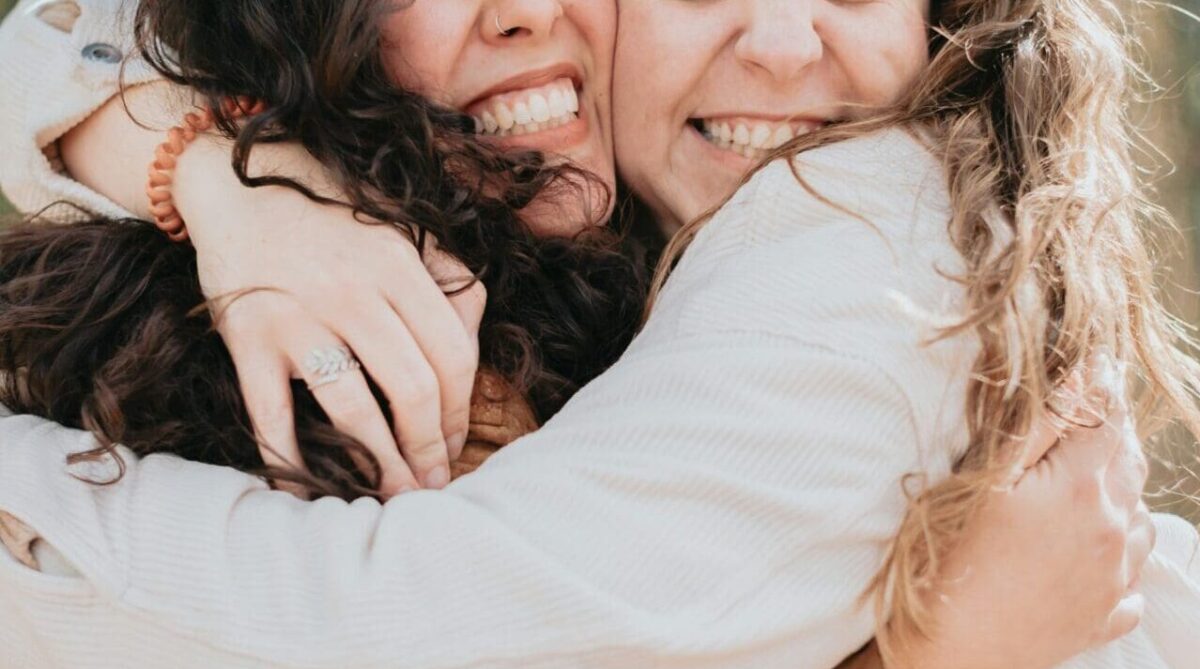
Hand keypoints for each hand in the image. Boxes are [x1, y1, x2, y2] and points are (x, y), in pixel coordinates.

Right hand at [174, 139, 485, 496]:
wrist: (234, 184)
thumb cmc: (330, 214)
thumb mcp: (401, 231)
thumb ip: (446, 282)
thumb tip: (472, 346)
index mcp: (398, 266)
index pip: (451, 356)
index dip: (461, 410)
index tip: (457, 440)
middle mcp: (352, 293)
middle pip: (412, 389)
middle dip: (430, 446)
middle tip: (434, 481)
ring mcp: (296, 319)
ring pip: (352, 411)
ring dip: (380, 466)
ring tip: (396, 497)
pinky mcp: (247, 340)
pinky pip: (272, 416)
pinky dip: (290, 463)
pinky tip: (309, 494)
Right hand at [896, 355, 1152, 668]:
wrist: (954, 648)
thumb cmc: (955, 558)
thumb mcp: (988, 478)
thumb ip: (1040, 423)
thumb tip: (1082, 373)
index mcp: (1084, 488)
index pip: (1111, 418)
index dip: (1102, 389)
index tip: (1094, 369)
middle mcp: (1115, 529)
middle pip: (1131, 464)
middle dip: (1109, 437)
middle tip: (1077, 427)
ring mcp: (1116, 577)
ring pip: (1141, 518)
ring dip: (1120, 495)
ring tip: (1078, 492)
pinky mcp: (1107, 614)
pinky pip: (1133, 575)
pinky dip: (1118, 555)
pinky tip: (1085, 552)